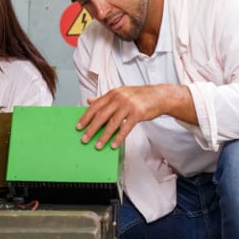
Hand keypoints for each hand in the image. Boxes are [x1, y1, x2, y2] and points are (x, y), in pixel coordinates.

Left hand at [76, 84, 193, 149]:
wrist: (159, 96)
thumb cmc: (138, 97)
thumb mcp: (120, 94)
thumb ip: (104, 99)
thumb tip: (89, 101)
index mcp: (113, 93)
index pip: (95, 106)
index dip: (86, 117)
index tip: (78, 127)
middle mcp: (119, 98)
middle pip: (101, 115)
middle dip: (91, 128)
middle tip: (84, 139)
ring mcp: (128, 106)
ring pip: (112, 123)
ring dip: (103, 136)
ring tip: (97, 145)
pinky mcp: (138, 113)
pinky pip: (125, 128)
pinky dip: (118, 137)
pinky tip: (113, 145)